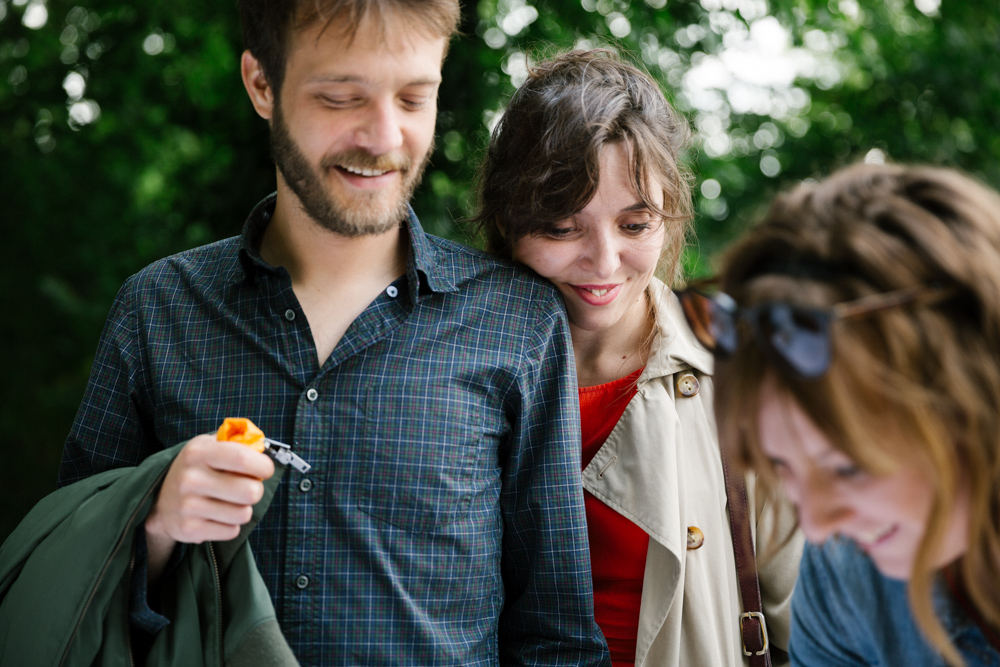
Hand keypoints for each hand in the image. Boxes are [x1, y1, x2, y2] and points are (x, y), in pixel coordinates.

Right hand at [144, 434, 274, 580]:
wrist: (161, 501)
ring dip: (242, 509)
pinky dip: (230, 525)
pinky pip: (231, 531)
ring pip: (243, 514)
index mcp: (198, 452)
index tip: (265, 470)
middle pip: (250, 491)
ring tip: (229, 502)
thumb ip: (238, 443)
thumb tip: (264, 450)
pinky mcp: (189, 529)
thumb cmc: (198, 469)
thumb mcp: (210, 447)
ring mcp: (188, 506)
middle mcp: (191, 478)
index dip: (263, 466)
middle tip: (247, 488)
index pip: (243, 458)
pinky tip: (217, 516)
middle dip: (256, 490)